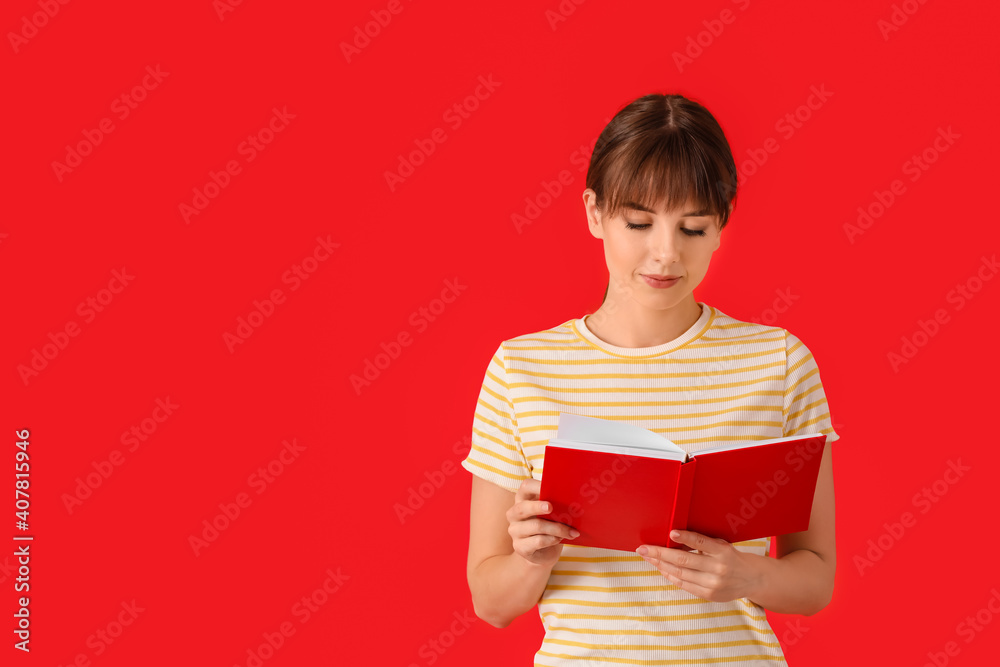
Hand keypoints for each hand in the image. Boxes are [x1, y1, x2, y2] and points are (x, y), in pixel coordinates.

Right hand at [506, 478, 579, 568]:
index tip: (551, 487)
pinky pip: (538, 541)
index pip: (525, 487)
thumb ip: (555, 504)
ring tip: (570, 531)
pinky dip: (553, 539)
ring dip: (556, 528)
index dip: (536, 486)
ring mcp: (515, 531)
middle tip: (551, 507)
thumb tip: (572, 499)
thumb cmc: (549, 527)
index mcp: (522, 499)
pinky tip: (561, 539)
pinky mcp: (520, 547)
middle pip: (523, 507)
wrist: (543, 553)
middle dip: (538, 507)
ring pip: (536, 526)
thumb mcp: (552, 513)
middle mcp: (514, 514)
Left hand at [636, 529, 763, 602]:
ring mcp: (713, 583)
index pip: (702, 543)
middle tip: (643, 549)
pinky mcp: (709, 595)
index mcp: (723, 551)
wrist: (752, 579)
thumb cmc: (731, 557)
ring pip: (681, 574)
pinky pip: (685, 585)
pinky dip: (671, 576)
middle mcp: (718, 568)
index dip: (686, 538)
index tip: (671, 533)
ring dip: (661, 565)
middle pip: (684, 560)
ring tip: (647, 558)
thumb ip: (702, 543)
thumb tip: (673, 538)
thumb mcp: (722, 545)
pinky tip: (661, 569)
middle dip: (660, 554)